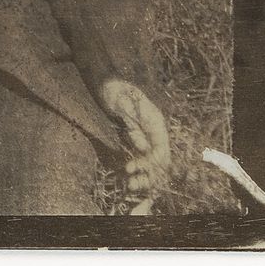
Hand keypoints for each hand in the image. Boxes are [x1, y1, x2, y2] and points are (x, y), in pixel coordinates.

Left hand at [100, 79, 170, 195]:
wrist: (104, 80)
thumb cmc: (113, 90)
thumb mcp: (123, 107)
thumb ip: (134, 128)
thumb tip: (144, 149)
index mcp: (155, 122)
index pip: (160, 149)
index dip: (149, 163)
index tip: (132, 169)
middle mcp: (153, 130)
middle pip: (157, 158)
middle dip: (147, 173)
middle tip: (133, 184)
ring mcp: (144, 133)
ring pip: (149, 159)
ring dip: (142, 173)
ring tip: (131, 185)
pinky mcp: (133, 136)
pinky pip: (138, 155)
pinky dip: (135, 165)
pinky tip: (126, 174)